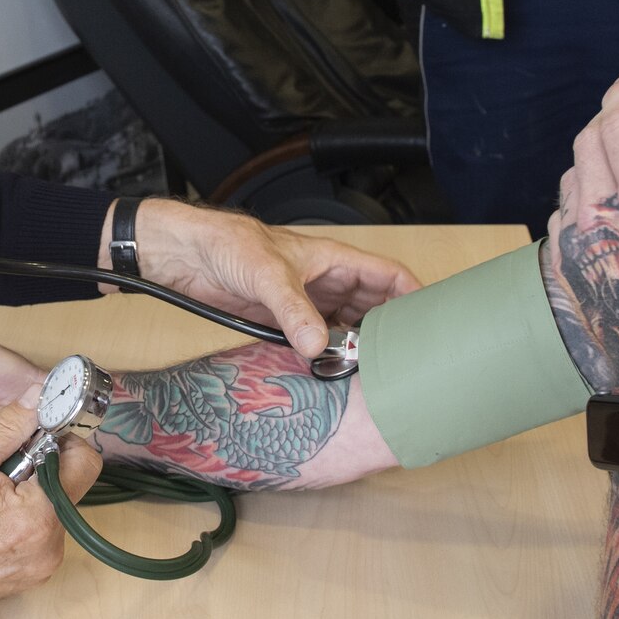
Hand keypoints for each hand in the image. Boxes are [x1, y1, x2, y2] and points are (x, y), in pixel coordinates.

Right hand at [0, 387, 101, 618]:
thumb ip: (6, 427)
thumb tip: (39, 398)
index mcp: (40, 515)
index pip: (85, 461)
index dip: (60, 439)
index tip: (32, 434)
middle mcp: (52, 545)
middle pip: (68, 484)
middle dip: (37, 467)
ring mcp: (44, 565)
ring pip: (54, 507)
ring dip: (27, 494)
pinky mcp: (33, 575)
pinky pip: (41, 533)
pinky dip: (21, 518)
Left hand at [108, 199, 421, 357]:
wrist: (184, 255)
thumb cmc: (226, 243)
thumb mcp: (266, 273)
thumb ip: (293, 310)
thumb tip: (318, 344)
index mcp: (334, 259)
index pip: (389, 275)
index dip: (416, 295)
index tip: (434, 324)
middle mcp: (326, 282)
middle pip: (375, 307)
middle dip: (391, 331)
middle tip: (407, 362)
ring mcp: (307, 303)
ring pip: (348, 328)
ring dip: (359, 348)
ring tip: (376, 375)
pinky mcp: (285, 322)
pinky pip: (318, 343)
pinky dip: (330, 358)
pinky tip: (336, 375)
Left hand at [544, 77, 618, 409]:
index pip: (616, 124)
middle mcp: (597, 211)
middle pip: (587, 143)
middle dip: (605, 121)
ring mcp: (574, 239)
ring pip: (571, 176)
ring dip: (591, 158)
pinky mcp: (564, 264)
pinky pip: (564, 213)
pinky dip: (582, 197)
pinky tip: (606, 207)